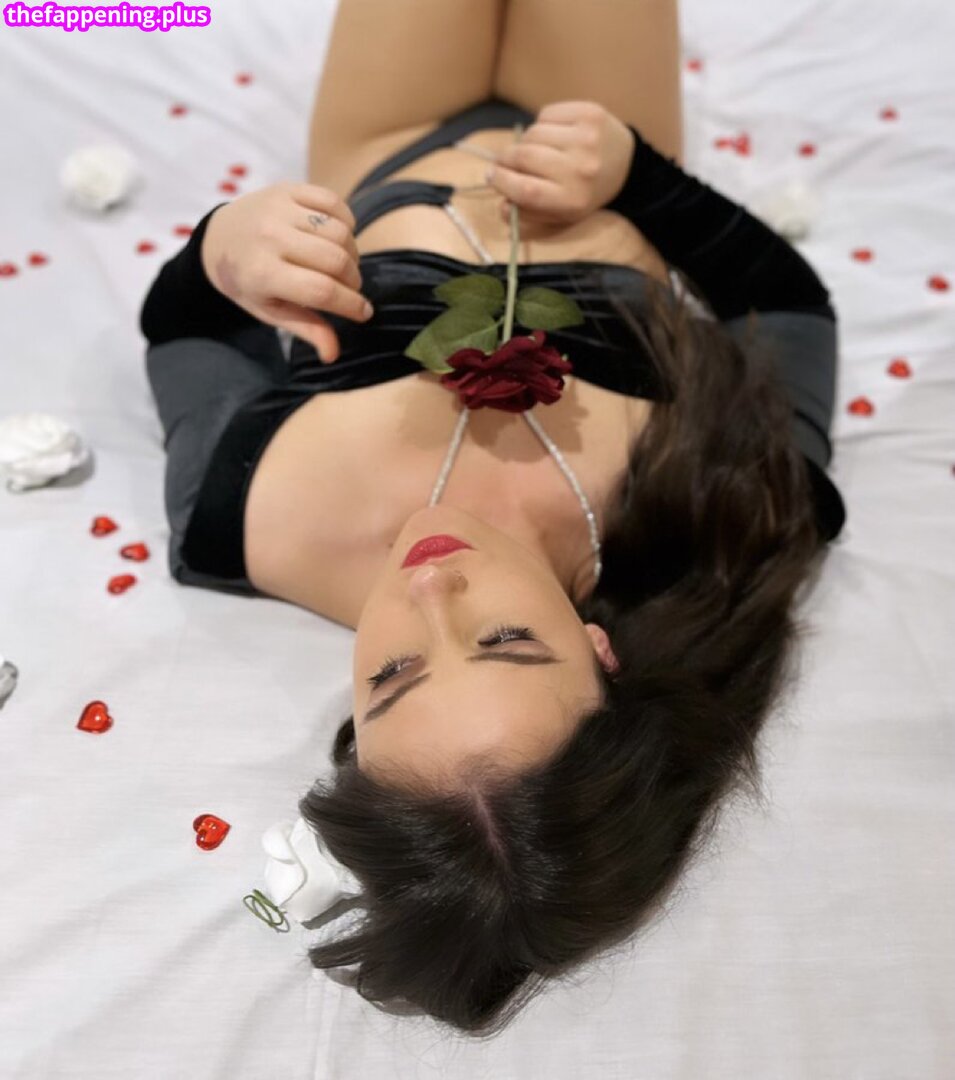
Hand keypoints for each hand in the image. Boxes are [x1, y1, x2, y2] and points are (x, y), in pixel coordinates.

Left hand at [200, 182, 372, 362]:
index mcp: (261, 273)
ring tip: (344, 265)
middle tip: (350, 289)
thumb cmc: (248, 281)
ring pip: (339, 231)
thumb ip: (304, 328)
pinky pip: (333, 202)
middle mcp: (269, 237)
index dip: (350, 304)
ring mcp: (278, 208)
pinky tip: (340, 237)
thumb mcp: (269, 311)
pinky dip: (346, 222)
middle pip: (335, 260)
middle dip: (353, 280)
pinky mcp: (287, 189)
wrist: (218, 239)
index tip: (364, 313)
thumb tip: (333, 354)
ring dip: (353, 253)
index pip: (321, 291)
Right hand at [485, 100, 634, 227]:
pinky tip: (552, 134)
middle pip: (524, 157)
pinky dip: (542, 123)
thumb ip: (527, 213)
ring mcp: (587, 138)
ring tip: (532, 149)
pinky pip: (546, 113)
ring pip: (532, 133)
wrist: (625, 167)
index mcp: (572, 200)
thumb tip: (501, 204)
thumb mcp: (559, 214)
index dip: (502, 181)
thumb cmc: (583, 193)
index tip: (492, 176)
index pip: (525, 190)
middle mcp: (581, 169)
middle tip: (502, 162)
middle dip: (505, 158)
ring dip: (525, 141)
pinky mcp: (589, 113)